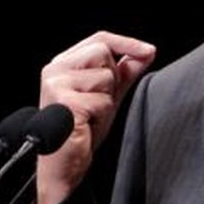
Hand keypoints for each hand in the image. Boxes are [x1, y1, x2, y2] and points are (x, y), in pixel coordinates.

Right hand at [36, 31, 155, 203]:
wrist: (64, 164)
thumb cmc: (81, 132)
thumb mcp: (108, 96)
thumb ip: (125, 73)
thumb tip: (146, 52)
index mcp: (63, 64)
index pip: (99, 39)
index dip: (126, 43)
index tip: (149, 51)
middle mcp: (55, 69)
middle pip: (102, 53)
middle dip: (111, 79)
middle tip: (99, 103)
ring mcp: (57, 84)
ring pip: (105, 77)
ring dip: (106, 100)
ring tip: (92, 116)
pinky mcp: (64, 101)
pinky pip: (102, 100)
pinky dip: (102, 115)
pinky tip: (88, 125)